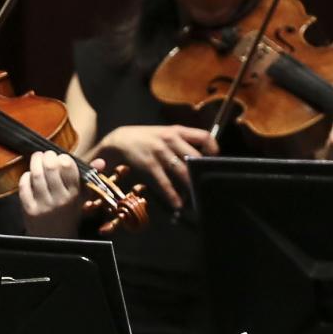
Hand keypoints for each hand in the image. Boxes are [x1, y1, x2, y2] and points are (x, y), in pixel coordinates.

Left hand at [19, 152, 91, 238]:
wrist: (55, 238)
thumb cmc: (69, 213)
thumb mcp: (82, 198)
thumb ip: (89, 178)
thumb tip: (100, 161)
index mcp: (74, 194)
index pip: (69, 168)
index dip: (63, 158)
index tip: (61, 157)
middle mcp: (60, 199)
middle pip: (51, 168)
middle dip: (48, 156)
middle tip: (47, 154)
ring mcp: (43, 204)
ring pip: (37, 175)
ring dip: (35, 162)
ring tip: (37, 157)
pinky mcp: (29, 209)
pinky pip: (24, 186)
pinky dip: (25, 176)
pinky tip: (29, 174)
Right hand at [96, 125, 217, 208]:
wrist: (119, 139)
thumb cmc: (146, 138)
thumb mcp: (165, 133)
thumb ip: (181, 142)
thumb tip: (199, 159)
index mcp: (177, 130)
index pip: (204, 136)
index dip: (213, 150)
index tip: (213, 161)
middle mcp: (170, 139)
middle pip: (195, 157)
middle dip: (202, 173)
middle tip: (207, 185)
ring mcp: (160, 152)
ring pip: (182, 171)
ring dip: (190, 186)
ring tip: (196, 197)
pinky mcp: (149, 164)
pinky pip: (164, 181)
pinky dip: (172, 194)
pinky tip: (177, 203)